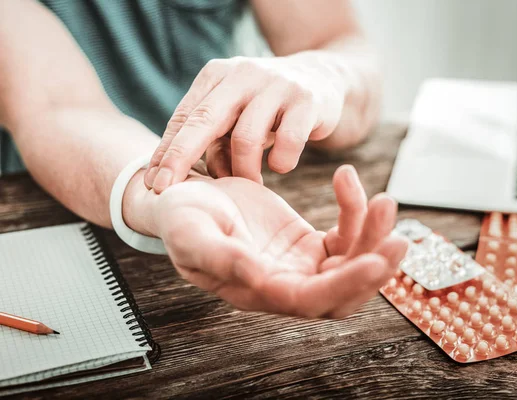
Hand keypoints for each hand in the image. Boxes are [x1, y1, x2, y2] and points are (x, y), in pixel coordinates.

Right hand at [128, 165, 407, 317]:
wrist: (185, 197)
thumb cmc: (181, 217)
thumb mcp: (190, 232)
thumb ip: (219, 256)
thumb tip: (257, 276)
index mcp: (257, 291)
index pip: (309, 301)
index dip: (344, 286)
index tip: (374, 260)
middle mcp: (285, 285)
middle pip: (343, 292)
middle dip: (374, 268)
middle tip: (398, 237)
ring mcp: (300, 266)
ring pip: (351, 263)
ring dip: (373, 235)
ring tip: (385, 201)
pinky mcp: (309, 243)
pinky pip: (345, 233)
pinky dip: (355, 210)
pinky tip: (348, 179)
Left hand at [144, 55, 345, 191]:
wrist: (322, 78)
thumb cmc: (267, 106)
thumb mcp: (235, 115)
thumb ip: (213, 141)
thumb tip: (194, 179)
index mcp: (217, 76)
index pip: (184, 117)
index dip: (166, 152)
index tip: (152, 183)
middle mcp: (242, 74)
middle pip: (204, 120)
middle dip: (180, 158)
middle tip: (167, 191)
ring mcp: (275, 84)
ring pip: (246, 138)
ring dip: (243, 171)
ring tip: (250, 182)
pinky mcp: (306, 100)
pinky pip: (288, 141)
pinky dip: (281, 161)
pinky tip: (281, 165)